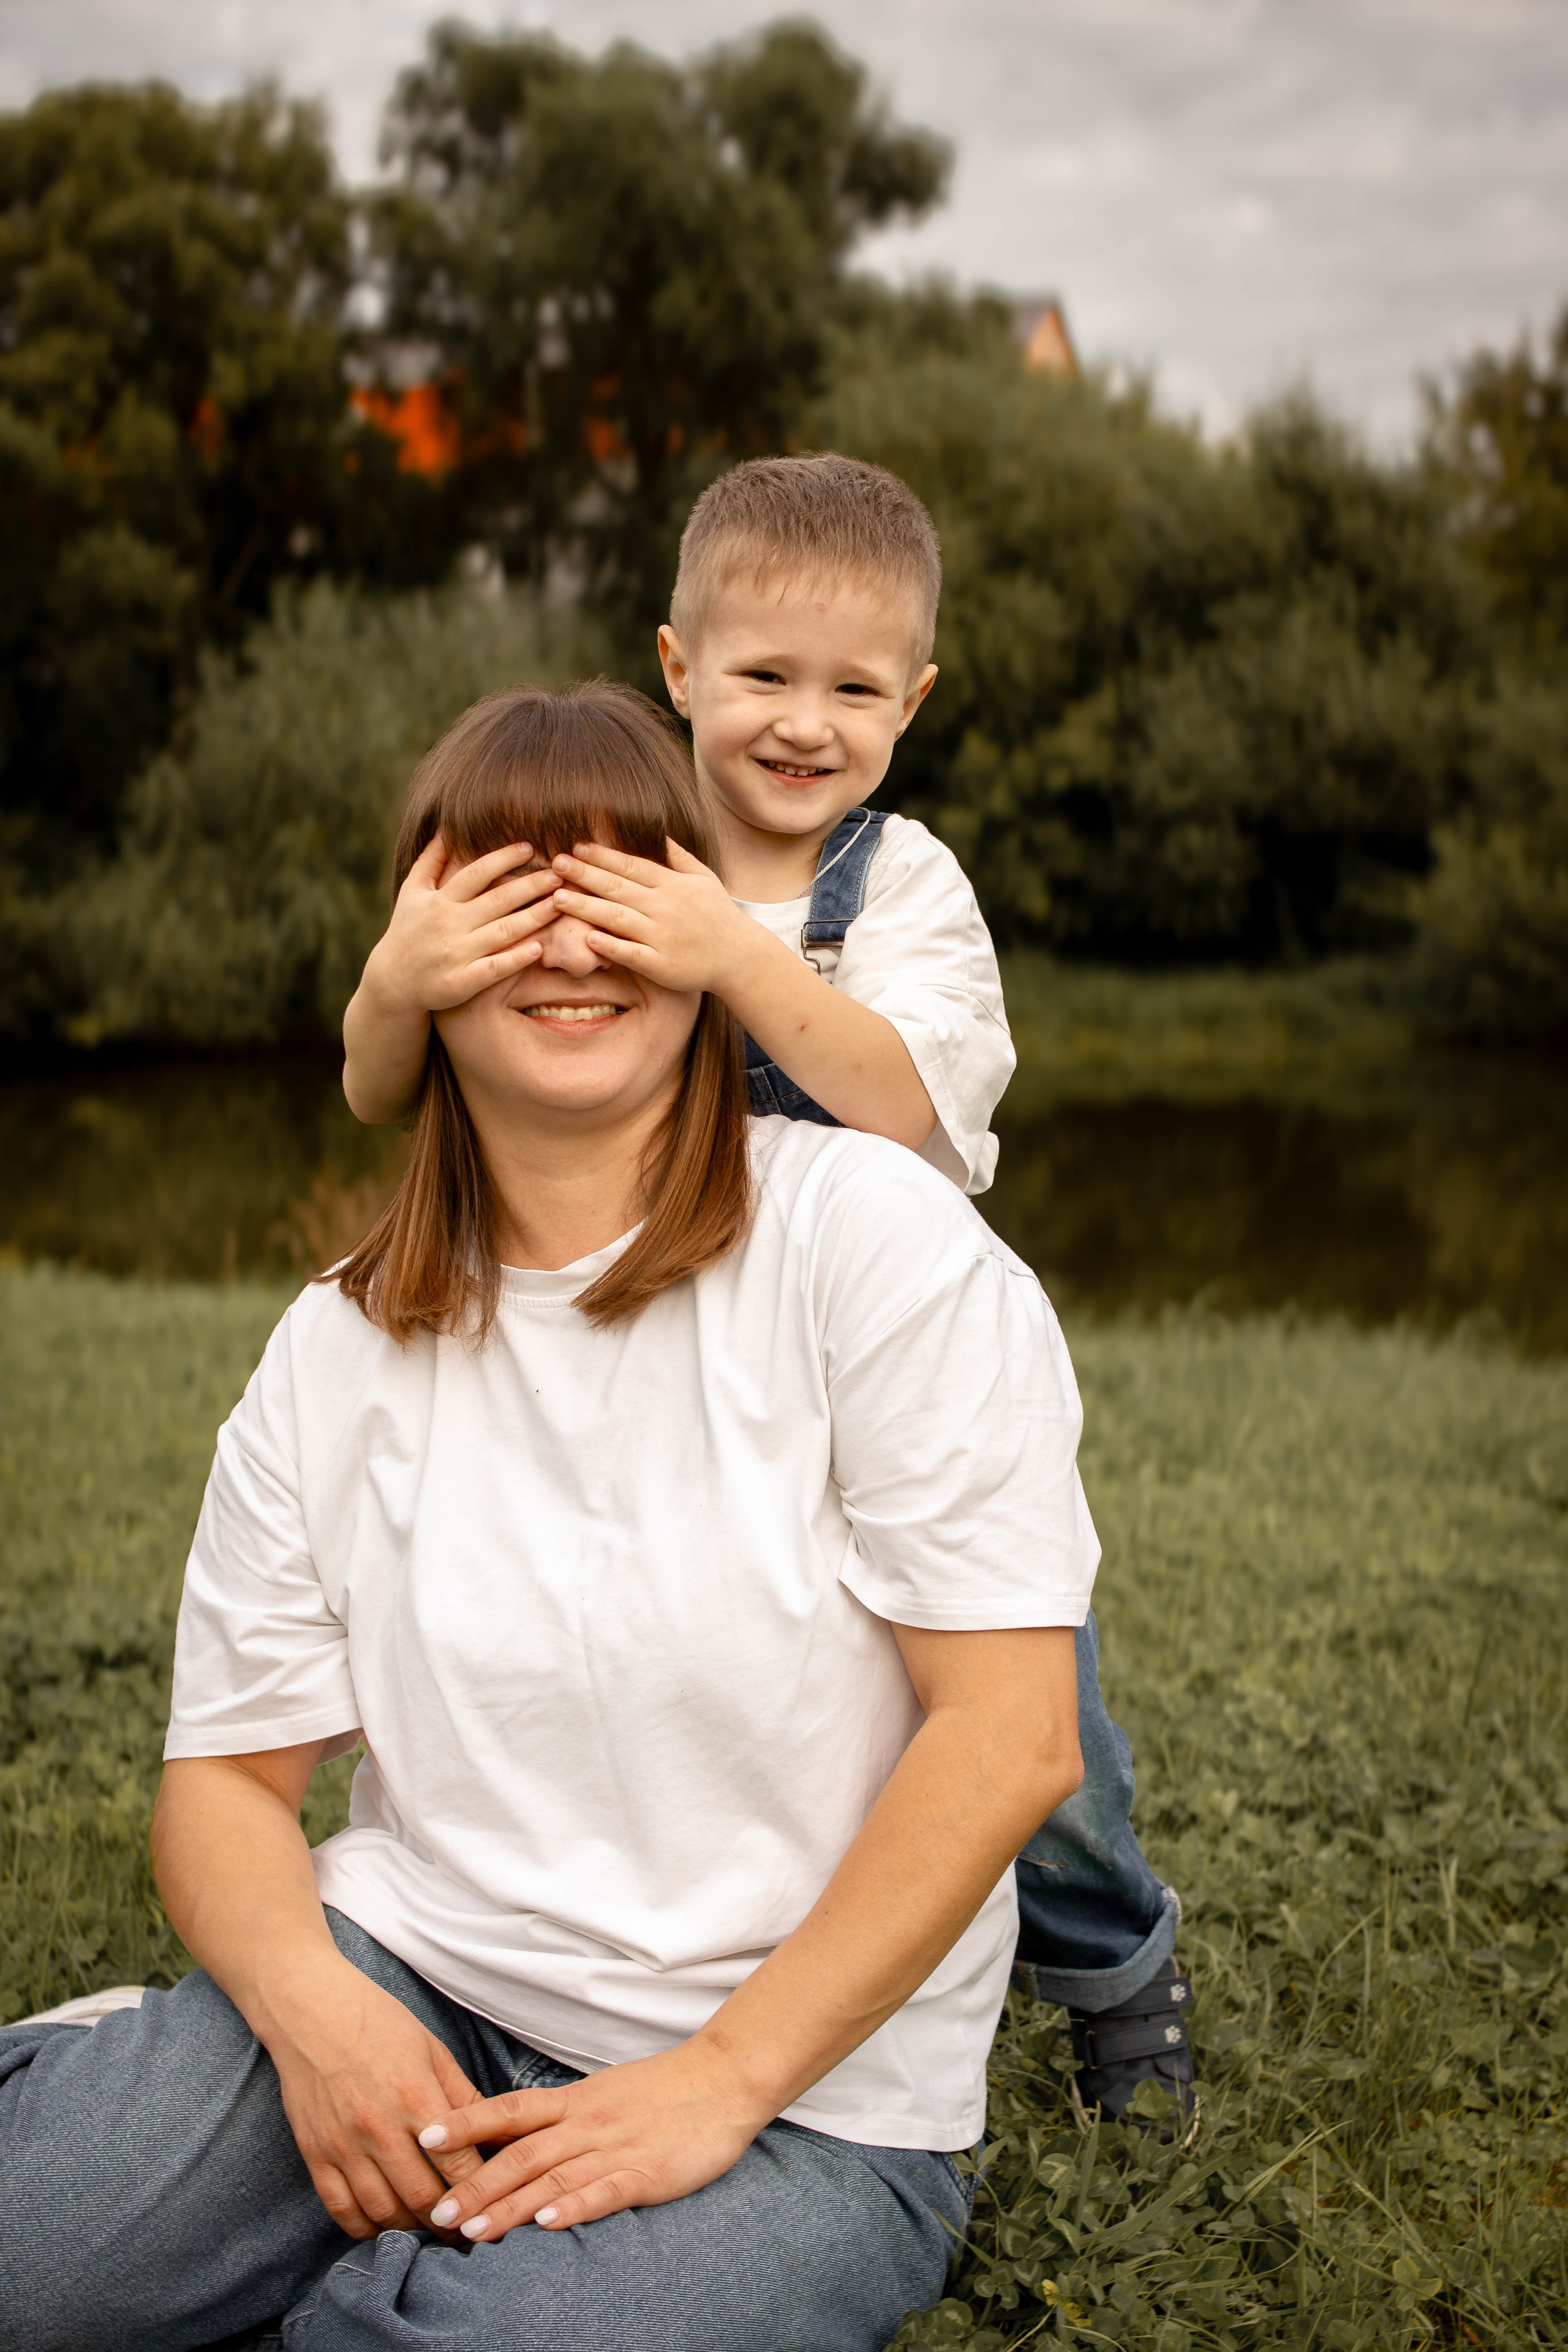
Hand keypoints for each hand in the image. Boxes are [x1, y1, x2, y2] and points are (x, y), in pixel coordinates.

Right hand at [260, 1950, 486, 2240]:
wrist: (310, 2010)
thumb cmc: (378, 2022)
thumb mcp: (432, 2049)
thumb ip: (461, 2095)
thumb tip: (493, 2134)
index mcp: (415, 2096)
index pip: (457, 2163)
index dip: (480, 2190)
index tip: (495, 2203)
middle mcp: (379, 2127)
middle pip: (422, 2198)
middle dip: (451, 2223)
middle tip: (469, 2233)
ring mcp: (343, 2144)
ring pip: (383, 2211)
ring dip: (411, 2232)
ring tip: (432, 2235)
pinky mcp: (315, 2154)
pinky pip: (341, 2208)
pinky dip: (365, 2229)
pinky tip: (384, 2230)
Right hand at [361, 834, 561, 1017]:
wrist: (393, 982)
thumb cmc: (407, 931)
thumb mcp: (412, 892)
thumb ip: (430, 860)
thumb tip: (446, 827)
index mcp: (439, 900)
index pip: (476, 873)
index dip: (503, 858)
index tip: (530, 847)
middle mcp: (449, 924)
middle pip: (497, 900)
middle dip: (530, 885)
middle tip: (559, 873)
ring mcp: (457, 953)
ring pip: (503, 932)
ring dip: (534, 917)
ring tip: (560, 903)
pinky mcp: (463, 981)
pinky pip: (495, 968)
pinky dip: (517, 958)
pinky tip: (539, 948)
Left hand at [418, 2039, 771, 2240]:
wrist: (723, 2079)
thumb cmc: (662, 2091)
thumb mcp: (603, 2095)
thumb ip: (562, 2117)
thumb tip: (514, 2138)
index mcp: (576, 2101)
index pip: (509, 2110)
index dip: (467, 2122)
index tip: (424, 2136)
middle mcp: (587, 2122)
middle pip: (521, 2154)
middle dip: (475, 2184)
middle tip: (435, 2212)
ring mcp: (616, 2147)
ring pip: (553, 2178)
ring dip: (510, 2206)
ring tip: (473, 2231)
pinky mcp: (647, 2171)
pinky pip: (605, 2191)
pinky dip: (575, 2208)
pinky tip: (549, 2226)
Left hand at [546, 840, 760, 996]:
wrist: (740, 957)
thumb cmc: (718, 915)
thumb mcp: (703, 878)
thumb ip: (678, 857)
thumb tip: (659, 833)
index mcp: (672, 885)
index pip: (631, 866)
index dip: (603, 856)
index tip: (577, 847)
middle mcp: (666, 907)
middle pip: (618, 888)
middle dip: (585, 875)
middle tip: (555, 864)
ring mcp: (663, 937)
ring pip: (618, 918)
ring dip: (586, 907)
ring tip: (557, 898)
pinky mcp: (663, 965)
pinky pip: (631, 954)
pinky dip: (610, 946)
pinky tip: (587, 938)